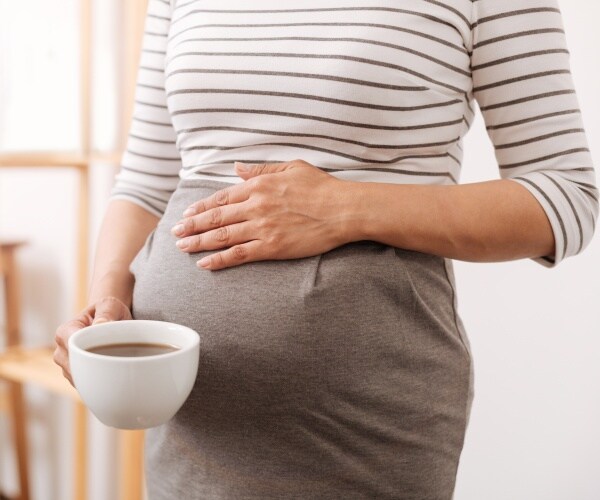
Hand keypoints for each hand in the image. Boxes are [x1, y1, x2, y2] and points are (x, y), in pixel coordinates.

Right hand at [53, 296, 131, 384]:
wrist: (109, 320)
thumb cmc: (108, 311)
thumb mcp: (110, 305)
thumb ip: (106, 313)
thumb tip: (100, 325)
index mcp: (65, 332)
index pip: (73, 349)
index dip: (91, 352)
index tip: (110, 351)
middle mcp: (61, 351)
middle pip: (75, 368)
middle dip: (97, 367)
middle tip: (118, 360)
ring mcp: (66, 366)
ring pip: (80, 379)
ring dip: (99, 374)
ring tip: (116, 362)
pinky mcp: (76, 376)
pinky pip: (85, 384)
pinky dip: (98, 381)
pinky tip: (111, 372)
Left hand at [171, 160, 354, 269]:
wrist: (343, 209)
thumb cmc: (322, 187)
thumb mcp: (291, 167)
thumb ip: (261, 169)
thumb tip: (236, 168)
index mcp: (259, 185)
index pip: (221, 197)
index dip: (201, 206)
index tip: (187, 213)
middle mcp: (255, 206)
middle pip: (215, 217)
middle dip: (192, 225)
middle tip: (174, 232)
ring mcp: (262, 227)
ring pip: (222, 236)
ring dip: (198, 242)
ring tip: (181, 246)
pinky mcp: (272, 247)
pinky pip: (239, 254)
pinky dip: (219, 259)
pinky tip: (204, 263)